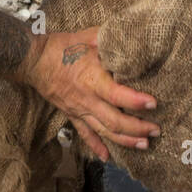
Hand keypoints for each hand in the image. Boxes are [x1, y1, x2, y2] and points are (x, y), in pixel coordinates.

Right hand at [29, 26, 157, 161]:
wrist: (35, 60)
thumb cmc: (63, 46)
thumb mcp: (89, 37)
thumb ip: (111, 39)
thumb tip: (132, 35)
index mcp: (92, 79)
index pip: (117, 95)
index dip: (136, 102)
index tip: (154, 103)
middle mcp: (87, 99)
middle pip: (114, 122)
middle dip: (137, 129)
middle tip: (156, 131)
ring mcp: (79, 110)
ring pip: (104, 132)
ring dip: (124, 141)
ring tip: (144, 145)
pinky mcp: (71, 115)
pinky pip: (85, 134)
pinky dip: (96, 146)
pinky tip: (107, 157)